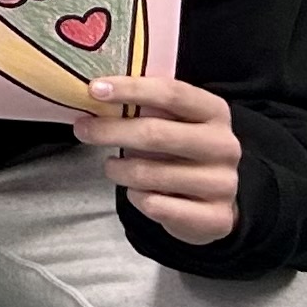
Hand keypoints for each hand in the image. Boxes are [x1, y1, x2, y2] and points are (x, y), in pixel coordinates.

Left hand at [76, 73, 243, 244]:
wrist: (213, 202)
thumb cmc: (180, 150)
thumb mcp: (172, 121)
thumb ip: (144, 106)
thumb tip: (95, 94)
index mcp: (214, 112)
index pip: (171, 93)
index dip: (130, 89)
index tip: (94, 89)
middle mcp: (225, 146)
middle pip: (155, 134)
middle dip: (110, 131)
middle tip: (82, 130)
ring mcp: (224, 184)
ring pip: (149, 174)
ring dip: (118, 170)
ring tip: (112, 167)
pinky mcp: (216, 218)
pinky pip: (156, 206)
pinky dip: (136, 197)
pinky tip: (138, 192)